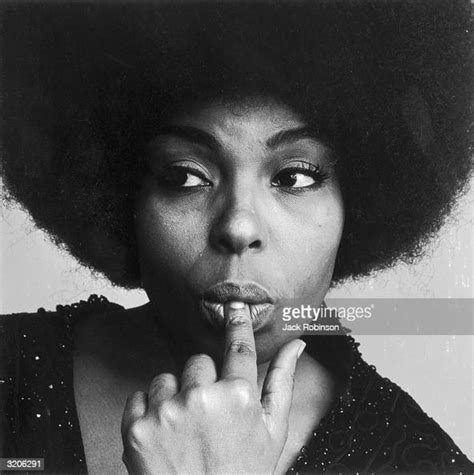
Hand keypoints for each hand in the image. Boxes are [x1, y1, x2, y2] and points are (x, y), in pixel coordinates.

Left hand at [121, 301, 305, 473]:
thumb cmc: (243, 473)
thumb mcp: (273, 431)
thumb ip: (283, 382)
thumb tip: (298, 345)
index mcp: (239, 396)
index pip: (238, 345)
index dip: (236, 322)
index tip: (232, 305)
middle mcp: (202, 398)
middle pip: (198, 362)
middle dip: (202, 381)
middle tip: (207, 414)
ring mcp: (167, 413)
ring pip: (166, 378)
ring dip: (173, 397)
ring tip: (184, 429)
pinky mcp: (137, 429)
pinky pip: (140, 396)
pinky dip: (148, 412)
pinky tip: (163, 435)